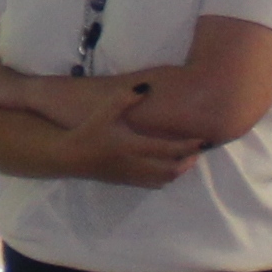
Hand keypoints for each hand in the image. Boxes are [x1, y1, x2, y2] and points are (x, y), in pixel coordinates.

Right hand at [74, 98, 205, 189]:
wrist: (68, 158)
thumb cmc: (87, 132)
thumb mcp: (103, 112)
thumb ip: (124, 99)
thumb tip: (145, 87)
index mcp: (131, 147)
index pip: (168, 149)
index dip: (188, 146)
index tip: (203, 140)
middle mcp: (135, 165)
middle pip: (172, 170)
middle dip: (188, 162)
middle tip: (198, 150)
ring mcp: (131, 177)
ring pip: (164, 180)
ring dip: (178, 170)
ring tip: (186, 157)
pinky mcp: (127, 182)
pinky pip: (154, 184)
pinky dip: (166, 177)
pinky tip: (167, 166)